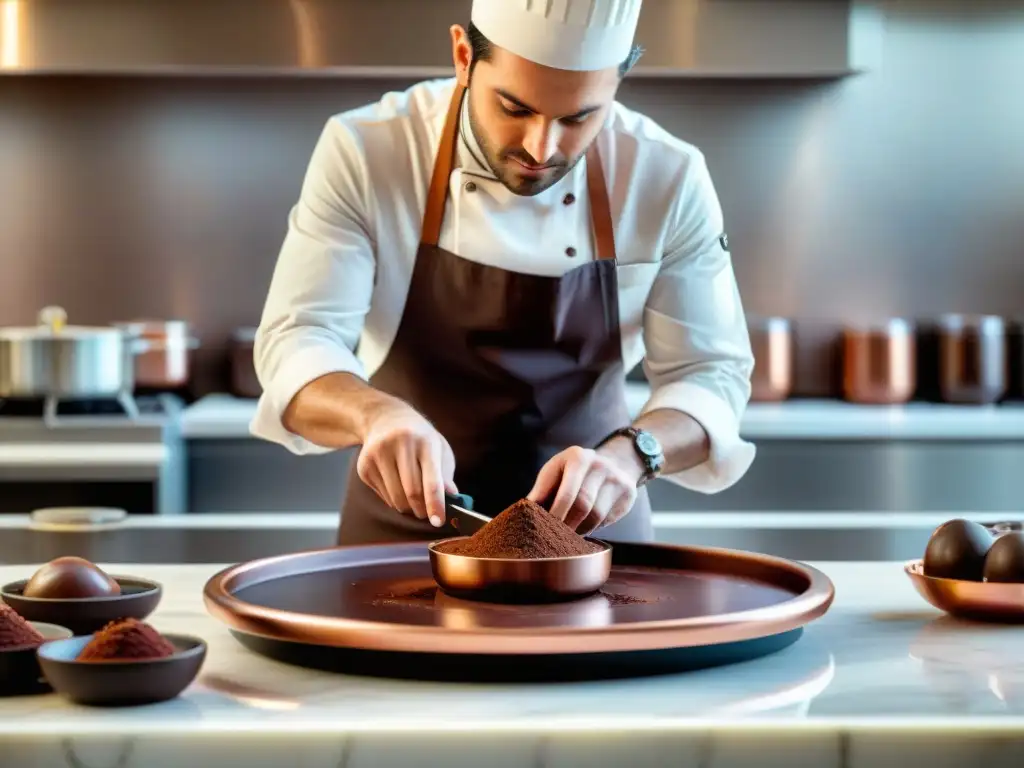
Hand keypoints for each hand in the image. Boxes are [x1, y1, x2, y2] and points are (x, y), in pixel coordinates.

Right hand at [356, 404, 456, 526]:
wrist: (385, 419)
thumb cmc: (420, 438)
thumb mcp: (439, 448)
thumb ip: (446, 474)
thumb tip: (452, 497)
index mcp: (425, 441)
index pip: (431, 480)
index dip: (435, 504)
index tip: (438, 522)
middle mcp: (400, 445)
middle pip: (412, 493)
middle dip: (422, 510)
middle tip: (426, 513)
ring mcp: (378, 454)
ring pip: (396, 498)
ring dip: (408, 507)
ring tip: (413, 501)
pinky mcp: (364, 466)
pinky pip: (383, 496)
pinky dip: (394, 500)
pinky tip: (397, 486)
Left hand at [527, 444, 643, 534]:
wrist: (615, 460)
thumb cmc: (575, 469)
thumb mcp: (556, 470)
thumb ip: (542, 489)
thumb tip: (522, 513)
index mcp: (578, 458)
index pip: (566, 493)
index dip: (555, 515)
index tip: (545, 529)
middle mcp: (600, 466)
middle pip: (583, 506)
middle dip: (567, 525)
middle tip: (556, 537)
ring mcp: (617, 480)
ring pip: (596, 516)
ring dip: (580, 529)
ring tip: (567, 535)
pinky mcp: (628, 494)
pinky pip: (607, 519)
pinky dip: (592, 527)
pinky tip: (583, 528)